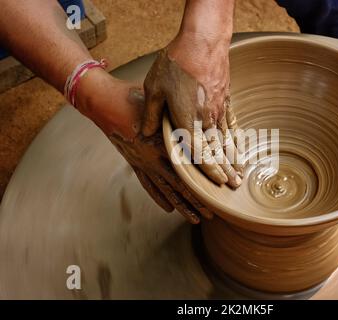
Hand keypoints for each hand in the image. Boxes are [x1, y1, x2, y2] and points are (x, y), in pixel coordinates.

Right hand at [75, 69, 212, 223]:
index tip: (219, 189)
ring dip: (181, 205)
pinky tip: (168, 208)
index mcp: (163, 141)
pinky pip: (148, 185)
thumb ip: (182, 120)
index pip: (189, 166)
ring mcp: (142, 162)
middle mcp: (153, 157)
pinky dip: (159, 197)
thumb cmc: (136, 99)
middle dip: (197, 200)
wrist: (105, 103)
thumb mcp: (163, 107)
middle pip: (179, 184)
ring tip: (195, 219)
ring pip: (165, 189)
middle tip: (212, 214)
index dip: (204, 179)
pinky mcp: (134, 163)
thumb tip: (206, 127)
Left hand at [141, 34, 243, 188]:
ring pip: (227, 139)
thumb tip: (144, 133)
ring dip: (234, 157)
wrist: (203, 41)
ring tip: (241, 171)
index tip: (218, 183)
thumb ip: (151, 115)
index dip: (209, 171)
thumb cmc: (176, 64)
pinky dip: (236, 138)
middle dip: (227, 169)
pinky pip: (231, 123)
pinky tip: (239, 145)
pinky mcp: (225, 98)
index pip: (200, 153)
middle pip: (218, 151)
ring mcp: (219, 109)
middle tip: (235, 185)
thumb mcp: (154, 89)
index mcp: (187, 121)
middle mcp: (207, 119)